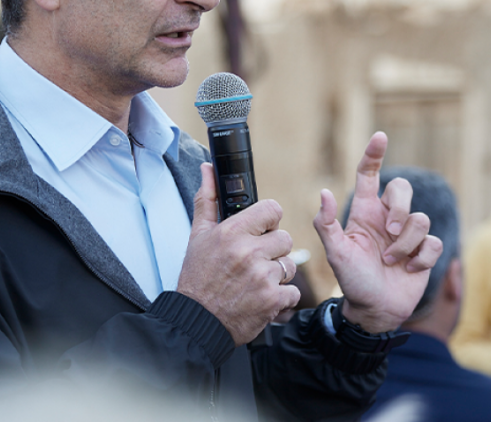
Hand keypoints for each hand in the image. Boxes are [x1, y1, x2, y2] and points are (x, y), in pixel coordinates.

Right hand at [176, 163, 301, 345]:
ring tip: (255, 280)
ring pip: (290, 264)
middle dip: (273, 250)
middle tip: (254, 261)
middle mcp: (249, 252)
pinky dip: (281, 296)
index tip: (260, 231)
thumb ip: (207, 199)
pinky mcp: (272, 300)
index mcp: (232, 233)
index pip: (273, 210)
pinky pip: (293, 291)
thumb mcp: (198, 236)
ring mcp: (262, 277)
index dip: (268, 221)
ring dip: (277, 273)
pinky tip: (261, 297)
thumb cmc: (197, 278)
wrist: (197, 321)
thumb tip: (208, 169)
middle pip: (285, 238)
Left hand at [314, 132, 443, 333]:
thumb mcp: (335, 255)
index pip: (368, 175)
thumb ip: (327, 225)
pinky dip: (420, 257)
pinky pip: (432, 241)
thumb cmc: (352, 281)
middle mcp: (387, 218)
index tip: (379, 137)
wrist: (374, 311)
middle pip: (403, 188)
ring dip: (404, 243)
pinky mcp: (424, 251)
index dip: (374, 154)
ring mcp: (407, 234)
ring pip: (420, 218)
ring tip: (390, 262)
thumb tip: (323, 193)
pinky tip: (408, 270)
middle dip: (400, 207)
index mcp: (364, 212)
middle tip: (390, 232)